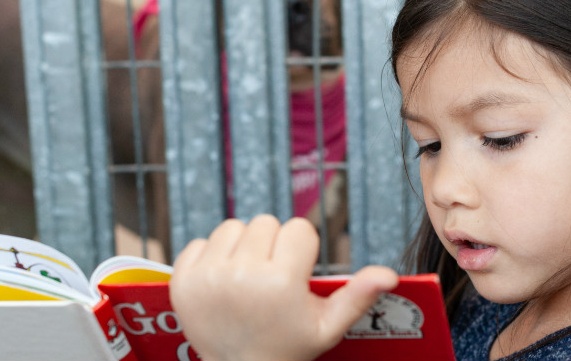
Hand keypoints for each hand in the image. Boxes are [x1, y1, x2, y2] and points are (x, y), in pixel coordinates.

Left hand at [169, 215, 398, 360]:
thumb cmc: (287, 347)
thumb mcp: (327, 327)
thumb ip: (357, 296)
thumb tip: (389, 274)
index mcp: (281, 283)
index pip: (298, 229)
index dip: (302, 250)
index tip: (296, 275)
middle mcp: (242, 275)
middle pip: (265, 222)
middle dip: (272, 245)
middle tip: (271, 277)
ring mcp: (207, 277)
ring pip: (232, 226)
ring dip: (241, 246)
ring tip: (247, 278)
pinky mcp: (181, 281)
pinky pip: (198, 242)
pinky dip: (209, 257)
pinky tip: (221, 283)